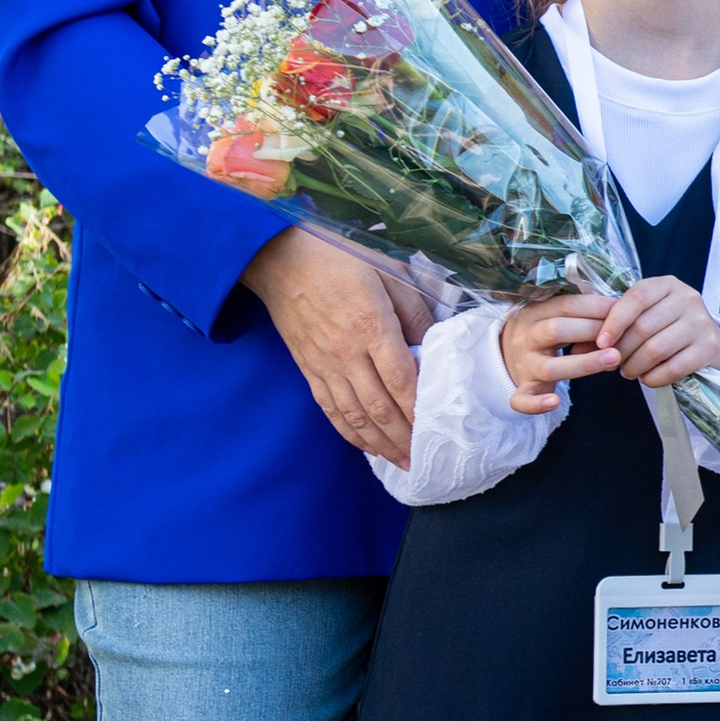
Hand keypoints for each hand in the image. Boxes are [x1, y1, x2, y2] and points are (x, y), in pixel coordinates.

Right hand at [244, 228, 426, 467]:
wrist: (280, 259)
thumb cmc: (339, 259)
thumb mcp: (388, 272)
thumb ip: (414, 310)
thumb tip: (432, 345)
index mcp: (371, 325)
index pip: (401, 380)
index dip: (420, 409)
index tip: (439, 426)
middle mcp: (347, 352)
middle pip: (379, 407)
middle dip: (404, 437)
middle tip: (425, 456)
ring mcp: (325, 364)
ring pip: (354, 416)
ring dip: (380, 443)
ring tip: (401, 461)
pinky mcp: (308, 369)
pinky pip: (330, 409)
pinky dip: (349, 432)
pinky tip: (367, 446)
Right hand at [499, 287, 622, 412]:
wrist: (506, 354)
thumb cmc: (544, 333)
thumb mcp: (556, 316)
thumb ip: (582, 315)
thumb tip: (622, 311)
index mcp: (534, 313)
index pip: (566, 305)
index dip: (595, 307)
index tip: (622, 309)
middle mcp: (526, 337)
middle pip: (556, 331)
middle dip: (592, 331)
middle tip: (623, 335)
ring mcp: (524, 365)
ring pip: (550, 367)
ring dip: (584, 363)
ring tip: (614, 359)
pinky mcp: (522, 389)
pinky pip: (522, 399)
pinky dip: (536, 404)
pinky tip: (554, 402)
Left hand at [500, 275, 719, 408]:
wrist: (709, 342)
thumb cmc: (665, 328)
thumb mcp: (642, 318)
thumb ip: (611, 328)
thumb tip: (573, 347)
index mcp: (666, 284)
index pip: (636, 298)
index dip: (614, 322)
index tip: (600, 343)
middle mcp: (687, 298)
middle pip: (643, 328)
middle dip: (622, 351)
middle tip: (614, 364)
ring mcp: (701, 322)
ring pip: (655, 349)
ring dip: (635, 367)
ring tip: (629, 373)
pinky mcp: (709, 347)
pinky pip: (673, 368)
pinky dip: (654, 378)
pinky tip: (648, 378)